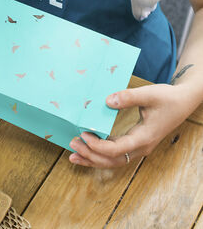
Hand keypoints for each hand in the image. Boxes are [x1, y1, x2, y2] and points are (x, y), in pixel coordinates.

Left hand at [69, 84, 195, 167]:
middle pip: (112, 160)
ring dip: (93, 159)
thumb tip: (107, 101)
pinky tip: (87, 150)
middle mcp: (141, 147)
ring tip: (73, 155)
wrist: (182, 102)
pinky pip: (116, 154)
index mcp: (144, 138)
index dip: (98, 145)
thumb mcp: (149, 94)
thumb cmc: (167, 98)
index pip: (117, 149)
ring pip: (113, 160)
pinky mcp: (135, 142)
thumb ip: (129, 97)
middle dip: (91, 156)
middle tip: (72, 147)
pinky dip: (100, 154)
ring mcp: (138, 147)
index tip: (83, 135)